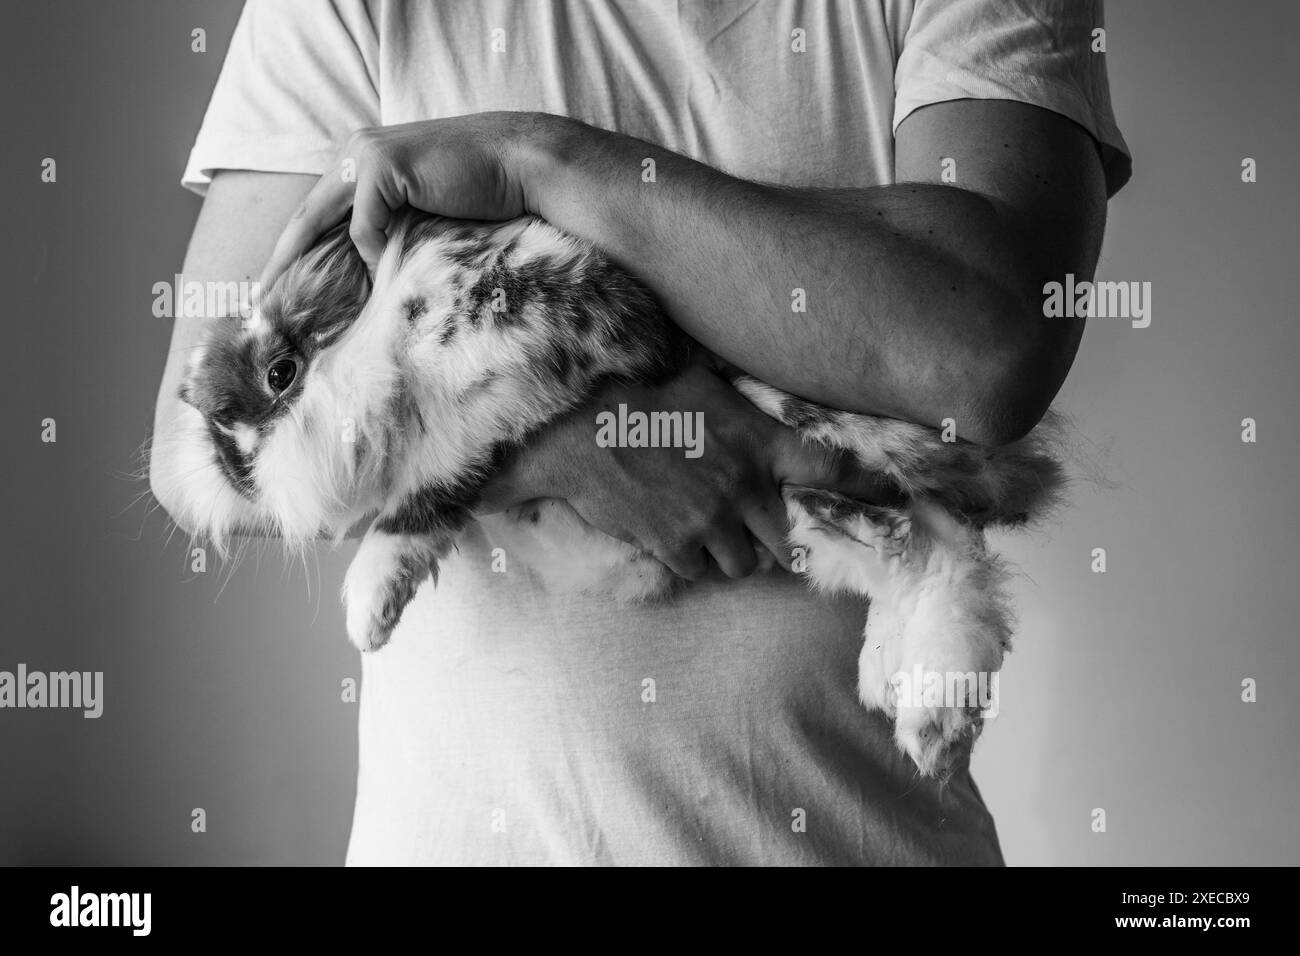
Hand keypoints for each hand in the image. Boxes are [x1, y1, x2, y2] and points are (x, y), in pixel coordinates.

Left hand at [259, 111, 564, 287]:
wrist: (517, 165)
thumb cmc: (479, 192)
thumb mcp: (420, 212)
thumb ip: (388, 228)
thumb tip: (364, 272)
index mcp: (361, 160)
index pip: (318, 212)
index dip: (294, 250)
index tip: (277, 286)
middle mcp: (356, 152)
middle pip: (306, 215)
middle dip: (282, 260)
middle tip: (261, 301)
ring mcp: (368, 154)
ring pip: (327, 221)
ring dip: (321, 265)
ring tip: (303, 303)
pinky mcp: (385, 166)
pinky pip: (365, 225)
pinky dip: (373, 251)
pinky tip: (386, 266)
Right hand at [479, 363, 896, 580]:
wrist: (584, 430)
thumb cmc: (644, 400)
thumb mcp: (707, 390)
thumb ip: (748, 414)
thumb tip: (770, 419)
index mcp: (761, 443)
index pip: (832, 468)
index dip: (869, 488)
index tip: (896, 500)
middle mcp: (746, 486)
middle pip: (789, 542)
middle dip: (774, 541)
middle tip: (754, 529)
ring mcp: (712, 520)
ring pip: (743, 563)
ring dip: (729, 552)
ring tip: (701, 526)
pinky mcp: (678, 546)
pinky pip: (701, 571)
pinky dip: (690, 560)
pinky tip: (669, 532)